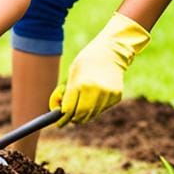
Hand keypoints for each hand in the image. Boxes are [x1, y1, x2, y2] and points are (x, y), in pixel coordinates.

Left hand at [49, 12, 149, 126]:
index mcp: (81, 84)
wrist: (111, 52)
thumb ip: (65, 92)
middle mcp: (95, 92)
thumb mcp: (72, 73)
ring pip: (92, 114)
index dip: (62, 117)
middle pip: (80, 115)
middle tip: (67, 118)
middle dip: (72, 118)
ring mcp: (108, 95)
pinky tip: (95, 97)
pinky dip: (96, 108)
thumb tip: (57, 110)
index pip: (69, 109)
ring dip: (84, 114)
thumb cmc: (86, 62)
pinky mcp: (116, 97)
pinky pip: (102, 109)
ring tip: (80, 106)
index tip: (58, 121)